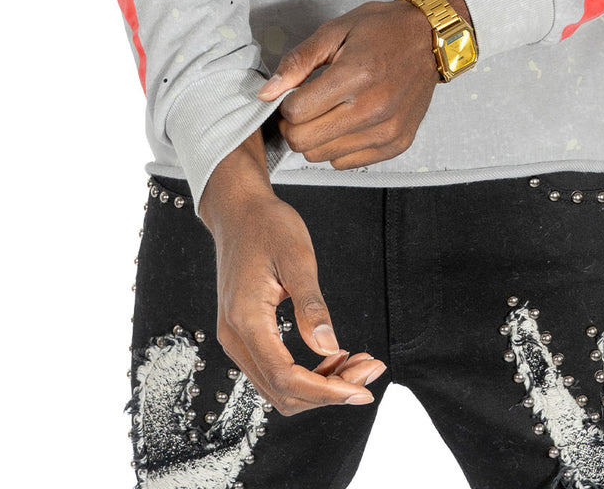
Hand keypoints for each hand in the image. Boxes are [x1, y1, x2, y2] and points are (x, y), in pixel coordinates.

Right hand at [209, 190, 385, 415]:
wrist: (238, 211)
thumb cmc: (265, 225)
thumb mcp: (297, 257)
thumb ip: (311, 305)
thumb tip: (329, 346)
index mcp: (246, 319)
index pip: (285, 378)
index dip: (326, 392)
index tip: (360, 390)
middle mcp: (235, 336)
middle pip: (282, 390)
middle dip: (329, 390)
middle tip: (368, 371)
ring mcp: (236, 337)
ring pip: (278, 385)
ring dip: (320, 384)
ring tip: (357, 363)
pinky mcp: (244, 334)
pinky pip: (274, 369)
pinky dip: (306, 371)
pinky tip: (333, 356)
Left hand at [256, 0, 442, 169]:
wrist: (430, 38)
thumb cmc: (383, 29)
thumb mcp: (335, 31)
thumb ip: (298, 62)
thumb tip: (266, 93)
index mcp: (355, 74)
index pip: (295, 112)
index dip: (286, 102)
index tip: (296, 92)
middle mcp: (373, 108)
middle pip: (304, 141)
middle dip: (294, 124)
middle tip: (305, 105)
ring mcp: (387, 130)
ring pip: (321, 156)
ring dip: (316, 137)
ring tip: (329, 111)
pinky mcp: (397, 144)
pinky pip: (346, 162)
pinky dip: (338, 146)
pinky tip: (348, 121)